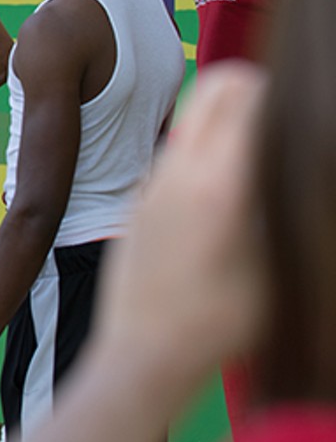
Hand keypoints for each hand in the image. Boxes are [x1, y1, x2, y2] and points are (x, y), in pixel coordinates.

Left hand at [93, 63, 265, 376]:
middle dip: (252, 87)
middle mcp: (179, 171)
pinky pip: (175, 154)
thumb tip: (295, 163)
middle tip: (283, 118)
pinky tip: (222, 194)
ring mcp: (153, 182)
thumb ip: (285, 203)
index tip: (302, 109)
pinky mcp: (138, 199)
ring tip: (257, 159)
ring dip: (225, 120)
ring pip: (193, 118)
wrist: (143, 354)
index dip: (281, 89)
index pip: (246, 94)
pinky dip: (202, 152)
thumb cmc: (219, 323)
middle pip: (214, 87)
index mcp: (219, 182)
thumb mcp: (275, 265)